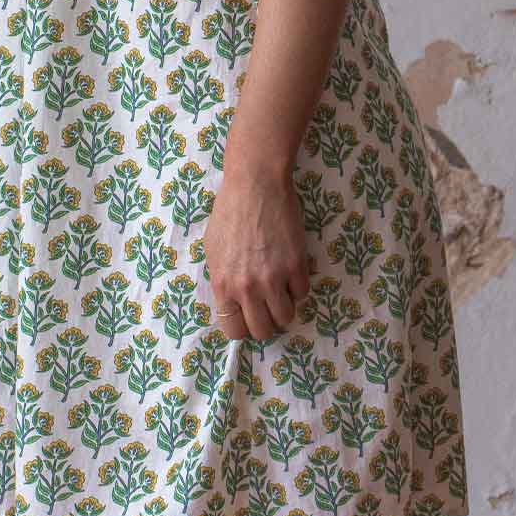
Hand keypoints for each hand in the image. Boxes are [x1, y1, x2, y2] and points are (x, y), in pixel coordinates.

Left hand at [202, 165, 310, 342]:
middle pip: (263, 330)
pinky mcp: (296, 266)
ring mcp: (273, 278)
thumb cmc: (229, 212)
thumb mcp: (213, 250)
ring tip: (281, 288)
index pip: (234, 331)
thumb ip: (222, 280)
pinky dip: (298, 285)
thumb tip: (233, 303)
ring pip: (286, 317)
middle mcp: (247, 288)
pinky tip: (291, 269)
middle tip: (269, 305)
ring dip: (285, 306)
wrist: (255, 184)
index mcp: (223, 285)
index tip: (250, 317)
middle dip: (267, 322)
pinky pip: (302, 293)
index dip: (244, 327)